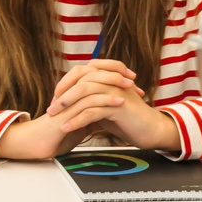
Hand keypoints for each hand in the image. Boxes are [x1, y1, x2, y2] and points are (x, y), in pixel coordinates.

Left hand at [40, 59, 179, 152]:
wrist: (151, 130)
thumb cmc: (128, 118)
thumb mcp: (105, 105)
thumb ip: (91, 99)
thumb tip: (68, 100)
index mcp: (108, 76)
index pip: (80, 71)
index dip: (65, 83)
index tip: (54, 98)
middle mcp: (112, 79)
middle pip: (80, 79)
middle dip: (62, 94)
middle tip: (50, 109)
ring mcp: (116, 91)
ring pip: (84, 92)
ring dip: (66, 106)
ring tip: (54, 119)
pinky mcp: (118, 106)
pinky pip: (92, 111)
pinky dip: (77, 120)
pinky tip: (67, 128)